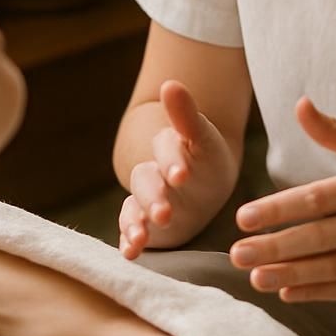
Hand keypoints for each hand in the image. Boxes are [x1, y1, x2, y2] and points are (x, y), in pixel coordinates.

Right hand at [118, 80, 237, 258]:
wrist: (205, 189)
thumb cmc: (207, 161)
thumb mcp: (205, 140)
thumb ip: (187, 116)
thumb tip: (170, 83)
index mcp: (169, 147)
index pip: (165, 148)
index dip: (172, 160)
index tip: (181, 174)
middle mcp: (152, 172)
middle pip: (145, 181)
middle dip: (154, 197)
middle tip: (165, 213)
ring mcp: (145, 199)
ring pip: (134, 207)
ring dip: (136, 222)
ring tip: (142, 237)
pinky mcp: (142, 223)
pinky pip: (130, 230)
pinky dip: (128, 241)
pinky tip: (131, 252)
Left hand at [226, 97, 335, 301]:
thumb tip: (300, 105)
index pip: (320, 199)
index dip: (280, 209)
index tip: (244, 217)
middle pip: (322, 236)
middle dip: (276, 246)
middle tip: (236, 252)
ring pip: (333, 267)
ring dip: (290, 273)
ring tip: (254, 275)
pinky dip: (316, 291)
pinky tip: (286, 290)